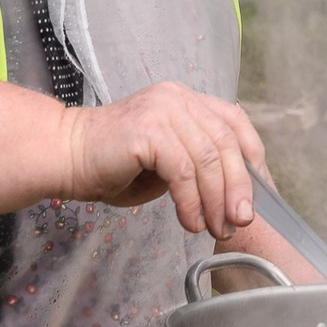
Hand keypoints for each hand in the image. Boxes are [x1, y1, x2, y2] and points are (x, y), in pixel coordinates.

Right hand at [61, 82, 266, 237]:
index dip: (254, 160)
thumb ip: (198, 167)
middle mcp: (178, 98)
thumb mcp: (167, 163)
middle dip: (239, 187)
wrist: (66, 157)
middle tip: (240, 221)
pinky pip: (183, 170)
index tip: (260, 196)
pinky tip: (189, 221)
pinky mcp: (148, 129)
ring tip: (214, 228)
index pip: (235, 123)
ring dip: (216, 200)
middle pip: (227, 143)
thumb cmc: (112, 165)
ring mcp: (163, 109)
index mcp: (185, 100)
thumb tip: (236, 197)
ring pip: (209, 159)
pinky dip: (191, 201)